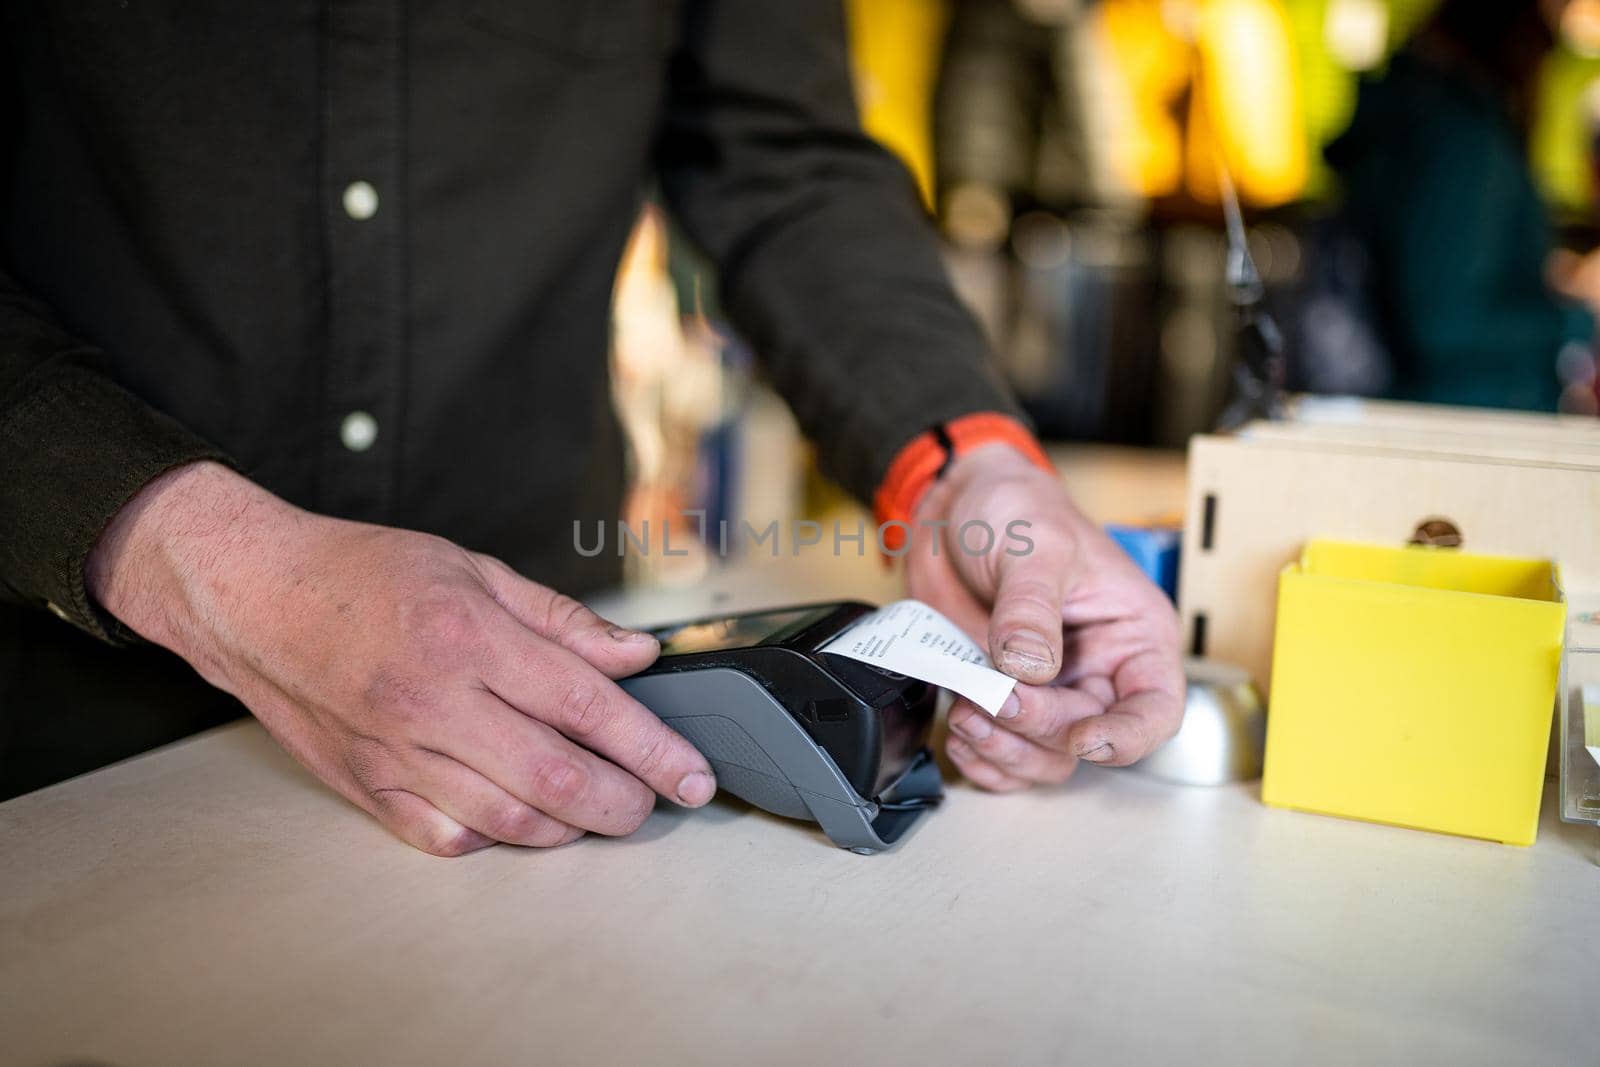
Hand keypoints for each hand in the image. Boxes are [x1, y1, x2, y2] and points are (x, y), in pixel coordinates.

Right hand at [87, 462, 715, 854]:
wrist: (252, 596)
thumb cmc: (363, 574)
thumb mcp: (473, 568)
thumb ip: (561, 620)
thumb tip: (636, 655)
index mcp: (468, 637)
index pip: (587, 705)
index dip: (653, 748)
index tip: (692, 774)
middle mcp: (433, 701)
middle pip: (555, 778)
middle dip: (624, 802)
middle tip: (656, 802)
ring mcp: (396, 751)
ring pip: (506, 820)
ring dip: (568, 828)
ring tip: (599, 811)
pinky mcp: (366, 786)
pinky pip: (444, 837)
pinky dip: (494, 839)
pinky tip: (518, 819)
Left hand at [905, 445, 1183, 789]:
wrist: (960, 509)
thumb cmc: (1020, 511)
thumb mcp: (1035, 546)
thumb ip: (1031, 608)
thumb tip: (1030, 669)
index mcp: (1134, 634)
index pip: (1155, 708)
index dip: (1127, 736)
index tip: (1082, 740)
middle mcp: (1098, 670)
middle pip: (1087, 736)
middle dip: (1037, 727)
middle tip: (990, 698)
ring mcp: (1049, 690)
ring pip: (1044, 756)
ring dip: (1004, 750)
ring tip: (965, 717)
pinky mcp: (1002, 697)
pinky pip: (1003, 753)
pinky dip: (981, 757)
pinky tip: (958, 734)